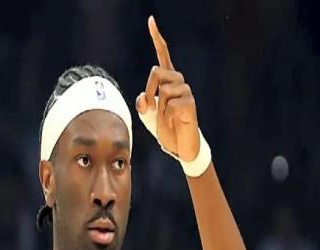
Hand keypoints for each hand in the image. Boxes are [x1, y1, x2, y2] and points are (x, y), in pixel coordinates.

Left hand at [136, 16, 199, 161]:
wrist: (179, 146)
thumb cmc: (164, 127)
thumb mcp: (146, 113)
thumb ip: (142, 101)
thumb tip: (145, 98)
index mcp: (167, 80)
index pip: (163, 55)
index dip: (157, 38)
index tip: (151, 20)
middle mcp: (178, 81)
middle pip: (156, 73)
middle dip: (148, 91)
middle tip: (150, 109)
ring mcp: (186, 91)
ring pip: (162, 91)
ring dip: (158, 109)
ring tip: (166, 118)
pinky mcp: (189, 103)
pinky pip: (169, 105)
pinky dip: (166, 118)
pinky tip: (174, 122)